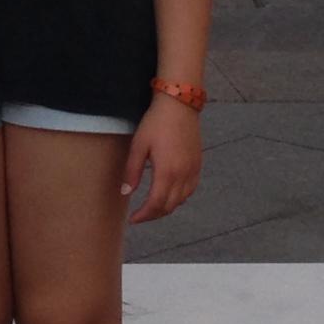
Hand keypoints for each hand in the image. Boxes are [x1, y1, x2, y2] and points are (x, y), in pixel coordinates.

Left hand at [120, 97, 204, 222]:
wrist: (180, 104)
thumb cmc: (156, 122)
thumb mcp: (138, 145)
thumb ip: (132, 171)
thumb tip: (125, 193)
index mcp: (167, 172)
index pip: (156, 204)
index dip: (144, 215)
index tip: (133, 219)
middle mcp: (183, 175)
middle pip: (169, 206)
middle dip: (154, 215)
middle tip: (140, 215)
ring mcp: (193, 170)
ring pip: (181, 200)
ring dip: (166, 207)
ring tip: (152, 207)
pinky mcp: (198, 165)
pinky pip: (190, 190)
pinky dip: (179, 198)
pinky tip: (170, 194)